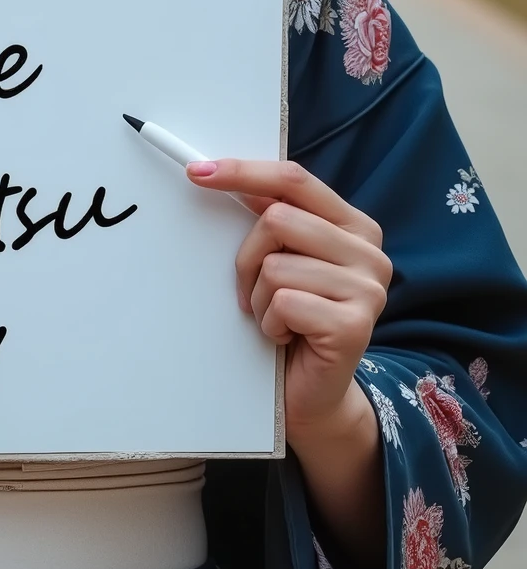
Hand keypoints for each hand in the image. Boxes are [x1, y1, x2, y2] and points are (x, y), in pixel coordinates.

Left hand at [187, 158, 391, 436]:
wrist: (311, 396)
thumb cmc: (291, 321)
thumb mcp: (282, 260)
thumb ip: (271, 220)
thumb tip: (218, 173)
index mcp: (354, 226)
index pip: (294, 179)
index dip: (244, 172)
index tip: (198, 172)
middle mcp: (370, 252)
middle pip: (277, 218)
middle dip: (247, 257)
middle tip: (253, 292)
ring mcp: (368, 289)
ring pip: (276, 265)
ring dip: (259, 297)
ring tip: (277, 319)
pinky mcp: (354, 325)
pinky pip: (284, 302)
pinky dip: (270, 323)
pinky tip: (286, 338)